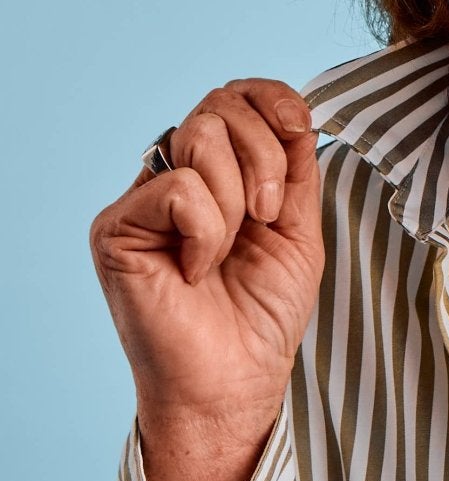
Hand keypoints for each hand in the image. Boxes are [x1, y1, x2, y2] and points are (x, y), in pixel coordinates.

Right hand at [89, 79, 325, 439]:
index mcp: (216, 173)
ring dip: (237, 199)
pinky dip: (206, 230)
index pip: (234, 97)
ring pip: (200, 136)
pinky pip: (179, 187)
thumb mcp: (297, 230)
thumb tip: (298, 113)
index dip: (271, 97)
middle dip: (265, 156)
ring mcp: (143, 200)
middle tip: (268, 216)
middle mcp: (174, 177)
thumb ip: (295, 170)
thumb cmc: (261, 317)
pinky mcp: (117, 226)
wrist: (235, 383)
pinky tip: (197, 269)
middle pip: (219, 106)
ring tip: (229, 252)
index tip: (299, 127)